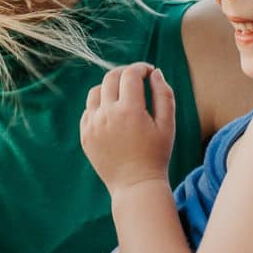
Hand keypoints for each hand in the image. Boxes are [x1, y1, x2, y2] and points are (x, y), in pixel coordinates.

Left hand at [80, 63, 175, 193]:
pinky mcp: (85, 135)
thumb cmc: (156, 154)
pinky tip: (113, 113)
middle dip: (125, 73)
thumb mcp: (168, 124)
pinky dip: (100, 105)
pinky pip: (88, 110)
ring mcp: (92, 125)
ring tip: (123, 95)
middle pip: (111, 77)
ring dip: (110, 87)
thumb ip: (164, 94)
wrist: (135, 185)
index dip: (141, 67)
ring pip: (96, 91)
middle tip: (136, 78)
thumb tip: (155, 73)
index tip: (149, 71)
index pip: (130, 74)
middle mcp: (107, 114)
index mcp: (130, 110)